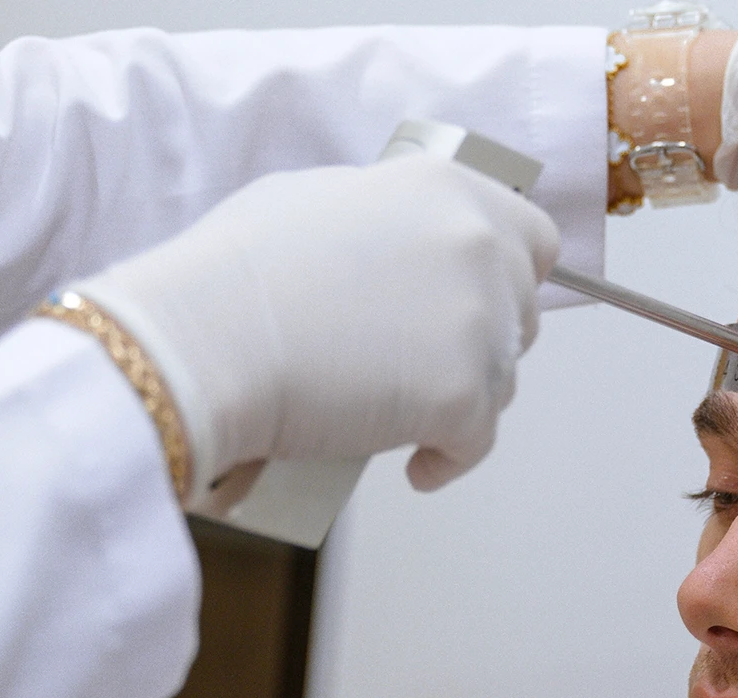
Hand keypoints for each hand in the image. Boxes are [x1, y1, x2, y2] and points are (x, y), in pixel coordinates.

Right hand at [73, 155, 559, 497]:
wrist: (206, 341)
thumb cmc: (235, 275)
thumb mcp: (316, 203)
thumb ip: (387, 221)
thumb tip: (402, 249)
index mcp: (443, 190)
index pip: (531, 237)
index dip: (509, 277)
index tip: (481, 306)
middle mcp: (477, 245)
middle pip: (520, 312)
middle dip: (482, 340)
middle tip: (428, 364)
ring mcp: (477, 322)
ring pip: (503, 379)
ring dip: (465, 399)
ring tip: (404, 413)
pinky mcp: (463, 395)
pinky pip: (477, 441)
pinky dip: (448, 458)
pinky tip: (418, 466)